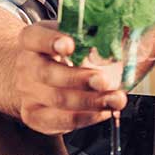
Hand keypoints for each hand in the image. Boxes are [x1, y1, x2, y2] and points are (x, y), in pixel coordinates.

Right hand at [12, 21, 126, 134]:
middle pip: (47, 73)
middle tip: (103, 80)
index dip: (51, 41)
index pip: (34, 37)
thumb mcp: (77, 35)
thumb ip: (96, 34)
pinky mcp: (34, 116)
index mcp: (33, 39)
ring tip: (116, 99)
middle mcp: (26, 65)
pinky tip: (104, 111)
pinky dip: (86, 118)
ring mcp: (28, 92)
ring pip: (57, 100)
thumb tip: (127, 34)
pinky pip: (59, 121)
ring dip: (90, 101)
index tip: (70, 45)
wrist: (39, 77)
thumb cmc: (67, 53)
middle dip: (78, 78)